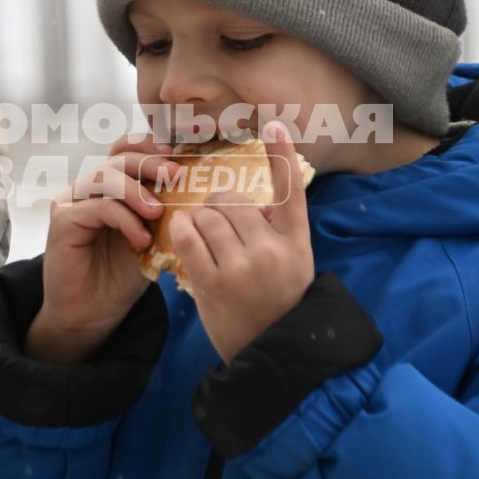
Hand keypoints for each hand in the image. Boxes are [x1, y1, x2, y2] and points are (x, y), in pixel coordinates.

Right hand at [25, 133, 175, 363]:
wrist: (92, 314)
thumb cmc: (121, 277)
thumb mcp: (151, 239)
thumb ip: (164, 214)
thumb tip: (199, 191)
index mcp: (109, 187)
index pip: (124, 150)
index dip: (148, 145)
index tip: (175, 155)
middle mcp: (88, 190)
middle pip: (117, 158)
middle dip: (149, 162)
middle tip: (174, 174)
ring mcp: (72, 203)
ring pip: (105, 177)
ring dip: (136, 191)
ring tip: (158, 213)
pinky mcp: (63, 222)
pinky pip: (98, 207)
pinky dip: (124, 218)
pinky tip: (141, 238)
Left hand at [170, 123, 315, 362]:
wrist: (268, 353)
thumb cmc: (278, 304)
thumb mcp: (292, 266)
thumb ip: (277, 232)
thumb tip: (254, 200)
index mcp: (297, 244)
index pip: (292, 192)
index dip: (283, 155)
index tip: (273, 124)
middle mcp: (272, 252)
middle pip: (232, 200)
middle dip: (218, 204)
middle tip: (217, 221)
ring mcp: (242, 269)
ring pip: (206, 216)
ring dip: (197, 218)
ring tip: (202, 234)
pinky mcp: (212, 284)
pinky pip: (187, 238)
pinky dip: (181, 231)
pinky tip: (184, 237)